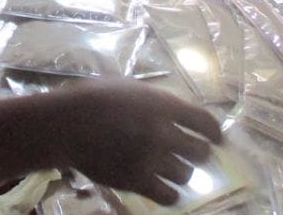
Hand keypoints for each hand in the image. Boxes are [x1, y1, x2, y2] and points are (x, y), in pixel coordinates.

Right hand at [55, 79, 222, 205]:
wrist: (66, 124)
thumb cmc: (92, 98)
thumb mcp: (129, 87)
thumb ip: (155, 101)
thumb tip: (175, 113)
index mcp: (163, 105)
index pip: (204, 122)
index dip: (214, 132)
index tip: (217, 139)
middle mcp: (163, 133)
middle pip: (200, 151)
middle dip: (198, 153)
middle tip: (192, 154)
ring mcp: (151, 159)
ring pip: (187, 175)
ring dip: (182, 172)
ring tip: (174, 170)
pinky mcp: (137, 182)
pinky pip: (169, 196)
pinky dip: (171, 194)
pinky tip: (165, 189)